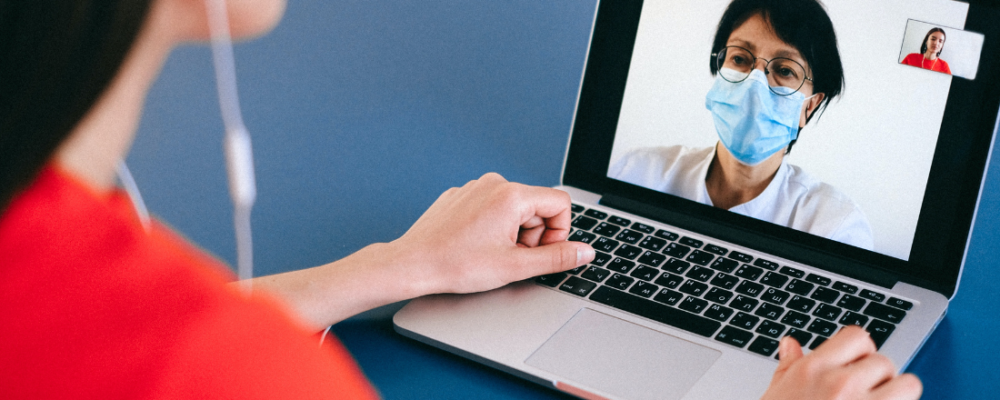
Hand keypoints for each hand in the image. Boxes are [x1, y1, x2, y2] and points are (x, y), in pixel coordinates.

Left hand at [394, 172, 594, 294]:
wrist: (413, 264)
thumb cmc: (456, 264)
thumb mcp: (515, 267)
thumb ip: (557, 258)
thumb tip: (585, 252)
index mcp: (512, 195)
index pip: (561, 204)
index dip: (558, 233)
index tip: (538, 252)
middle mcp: (494, 183)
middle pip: (537, 206)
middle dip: (533, 235)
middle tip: (510, 257)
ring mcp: (475, 186)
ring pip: (514, 208)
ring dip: (512, 232)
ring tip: (490, 252)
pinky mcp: (461, 195)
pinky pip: (490, 207)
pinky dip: (491, 226)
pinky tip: (474, 244)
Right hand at [761, 326, 921, 399]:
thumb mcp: (775, 397)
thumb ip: (787, 369)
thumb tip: (791, 345)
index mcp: (812, 371)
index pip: (857, 337)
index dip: (860, 351)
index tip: (856, 365)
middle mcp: (840, 385)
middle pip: (884, 361)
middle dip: (878, 378)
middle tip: (864, 395)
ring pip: (908, 385)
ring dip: (899, 395)